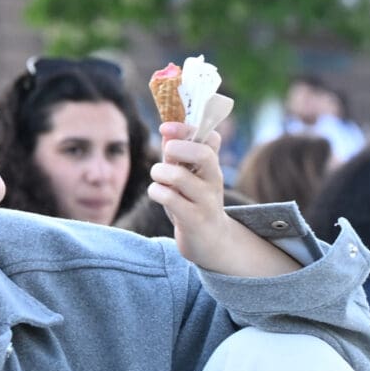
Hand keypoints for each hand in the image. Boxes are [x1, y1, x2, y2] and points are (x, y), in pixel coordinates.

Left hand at [148, 121, 236, 264]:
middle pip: (202, 154)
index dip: (186, 128)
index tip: (165, 128)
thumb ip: (177, 152)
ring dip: (158, 172)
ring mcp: (206, 201)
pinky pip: (168, 197)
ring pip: (177, 175)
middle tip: (166, 156)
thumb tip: (166, 129)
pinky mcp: (194, 219)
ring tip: (159, 179)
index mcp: (213, 165)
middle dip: (176, 148)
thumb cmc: (193, 201)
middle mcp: (214, 180)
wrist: (211, 242)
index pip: (211, 137)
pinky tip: (159, 195)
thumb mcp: (188, 175)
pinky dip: (155, 191)